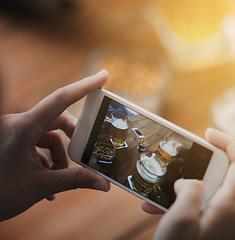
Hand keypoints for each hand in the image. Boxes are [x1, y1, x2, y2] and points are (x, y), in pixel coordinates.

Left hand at [0, 70, 110, 221]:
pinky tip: (47, 183)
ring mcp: (13, 132)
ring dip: (58, 156)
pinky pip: (36, 144)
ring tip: (58, 178)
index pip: (60, 99)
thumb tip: (103, 184)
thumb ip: (75, 180)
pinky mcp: (11, 141)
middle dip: (73, 139)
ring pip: (48, 135)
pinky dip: (46, 161)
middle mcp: (17, 124)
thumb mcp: (40, 185)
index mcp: (23, 127)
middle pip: (57, 120)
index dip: (84, 86)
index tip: (103, 76)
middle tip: (85, 154)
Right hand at [148, 128, 234, 239]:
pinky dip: (183, 200)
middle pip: (225, 173)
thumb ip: (190, 189)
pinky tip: (158, 207)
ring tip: (161, 189)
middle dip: (200, 164)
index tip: (208, 133)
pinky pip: (202, 203)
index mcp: (231, 207)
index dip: (228, 142)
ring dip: (185, 184)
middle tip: (181, 160)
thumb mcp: (180, 218)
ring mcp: (226, 220)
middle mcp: (234, 212)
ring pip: (210, 188)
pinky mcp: (215, 225)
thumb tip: (190, 182)